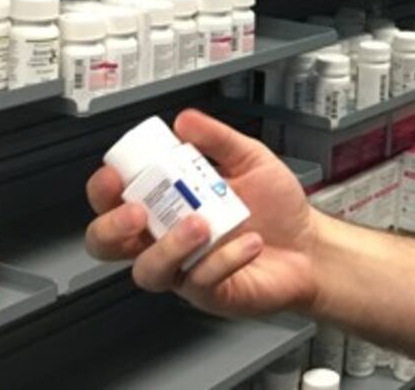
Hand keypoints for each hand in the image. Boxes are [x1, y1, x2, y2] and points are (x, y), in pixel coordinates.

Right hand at [85, 108, 321, 317]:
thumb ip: (218, 140)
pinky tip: (250, 244)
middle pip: (106, 244)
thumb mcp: (250, 160)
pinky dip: (225, 259)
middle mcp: (166, 239)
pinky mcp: (209, 293)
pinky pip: (201, 281)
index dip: (103, 189)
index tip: (116, 174)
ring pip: (148, 270)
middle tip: (138, 211)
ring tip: (201, 224)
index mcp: (166, 205)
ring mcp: (184, 269)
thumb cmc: (276, 208)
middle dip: (111, 227)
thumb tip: (186, 121)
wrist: (311, 246)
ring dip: (169, 245)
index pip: (113, 200)